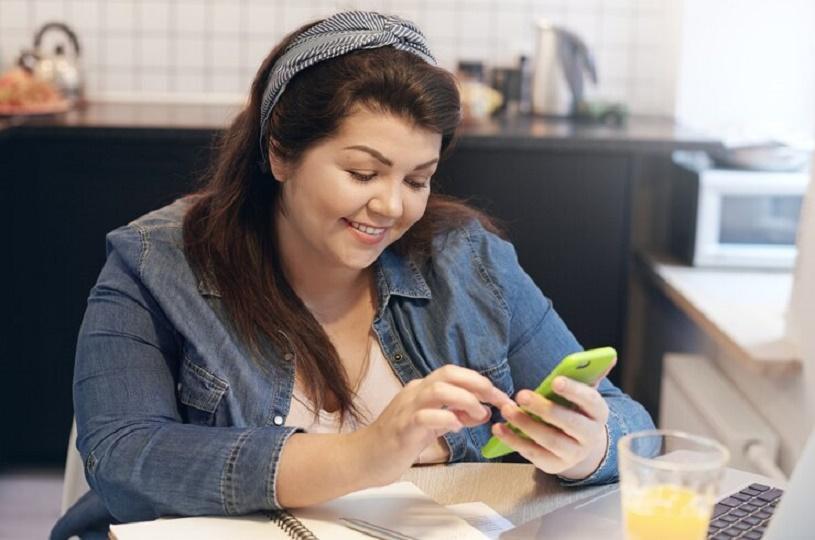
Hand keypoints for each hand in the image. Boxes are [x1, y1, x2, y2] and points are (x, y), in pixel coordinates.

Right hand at [357, 365, 512, 485]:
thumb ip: (454, 415)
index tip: (502, 397)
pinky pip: (425, 416)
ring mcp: (407, 408)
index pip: (455, 373)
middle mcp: (415, 392)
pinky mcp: (402, 427)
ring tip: (478, 415)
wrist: (364, 458)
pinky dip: (446, 419)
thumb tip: (481, 412)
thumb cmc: (398, 441)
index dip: (481, 382)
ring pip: (438, 389)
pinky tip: (457, 428)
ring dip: (465, 400)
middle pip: (449, 373)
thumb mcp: (431, 425)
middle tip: (497, 401)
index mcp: (422, 389)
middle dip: (478, 384)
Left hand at [492, 376, 609, 479]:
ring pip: (550, 440)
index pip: (590, 400)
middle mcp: (590, 435)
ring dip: (526, 425)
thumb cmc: (574, 409)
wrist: (576, 443)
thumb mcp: (582, 393)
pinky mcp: (554, 464)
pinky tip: (500, 428)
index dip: (574, 391)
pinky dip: (514, 441)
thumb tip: (608, 356)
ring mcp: (573, 453)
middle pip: (569, 423)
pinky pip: (534, 454)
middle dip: (544, 409)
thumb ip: (588, 375)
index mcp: (598, 412)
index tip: (555, 380)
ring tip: (507, 410)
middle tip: (521, 395)